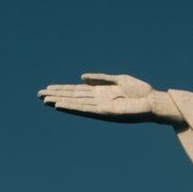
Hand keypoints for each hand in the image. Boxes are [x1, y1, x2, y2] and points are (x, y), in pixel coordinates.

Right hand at [37, 73, 183, 124]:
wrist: (154, 102)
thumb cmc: (140, 91)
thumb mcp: (118, 80)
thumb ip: (101, 78)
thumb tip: (82, 77)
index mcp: (100, 93)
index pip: (77, 91)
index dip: (62, 89)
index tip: (47, 89)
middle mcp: (98, 101)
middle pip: (73, 98)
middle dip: (56, 96)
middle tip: (38, 95)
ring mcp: (101, 108)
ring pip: (76, 105)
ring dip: (60, 102)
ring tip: (45, 101)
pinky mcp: (105, 114)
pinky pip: (85, 110)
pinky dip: (72, 108)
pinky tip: (60, 106)